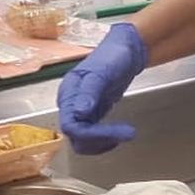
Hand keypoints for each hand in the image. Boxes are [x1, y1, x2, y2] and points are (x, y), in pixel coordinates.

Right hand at [57, 23, 147, 154]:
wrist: (124, 51)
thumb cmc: (112, 57)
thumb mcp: (102, 72)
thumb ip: (90, 92)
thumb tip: (79, 113)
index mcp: (68, 94)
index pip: (70, 125)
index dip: (91, 135)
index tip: (116, 135)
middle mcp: (70, 104)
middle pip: (75, 136)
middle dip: (100, 140)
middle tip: (126, 134)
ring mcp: (80, 111)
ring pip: (82, 140)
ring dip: (102, 143)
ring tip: (124, 134)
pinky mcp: (91, 114)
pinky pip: (91, 135)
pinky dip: (104, 139)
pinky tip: (118, 134)